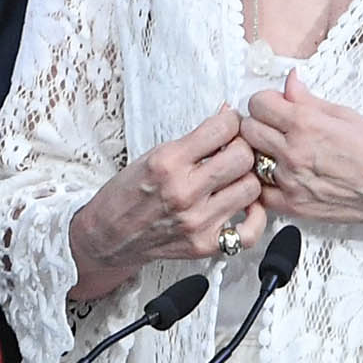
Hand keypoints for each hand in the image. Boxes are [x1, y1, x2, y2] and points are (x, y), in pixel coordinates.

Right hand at [68, 105, 267, 295]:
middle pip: (243, 157)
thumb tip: (225, 118)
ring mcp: (197, 221)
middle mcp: (183, 192)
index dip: (231, 122)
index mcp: (167, 163)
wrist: (109, 235)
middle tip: (234, 150)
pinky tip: (243, 207)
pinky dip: (253, 217)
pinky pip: (250, 231)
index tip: (230, 124)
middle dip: (242, 148)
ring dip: (246, 179)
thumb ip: (193, 140)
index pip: (222, 129)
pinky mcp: (205, 244)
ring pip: (251, 188)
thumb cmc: (127, 196)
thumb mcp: (153, 155)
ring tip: (234, 178)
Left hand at [241, 71, 362, 231]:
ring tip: (277, 152)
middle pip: (247, 130)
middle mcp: (293, 153)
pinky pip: (260, 191)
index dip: (265, 101)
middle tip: (273, 127)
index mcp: (306, 125)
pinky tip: (279, 176)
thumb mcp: (346, 115)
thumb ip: (309, 100)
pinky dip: (264, 183)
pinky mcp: (293, 206)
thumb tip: (290, 82)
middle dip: (258, 123)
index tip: (274, 105)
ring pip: (250, 160)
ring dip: (259, 153)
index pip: (257, 104)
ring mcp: (290, 182)